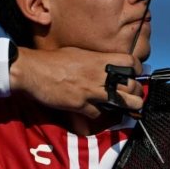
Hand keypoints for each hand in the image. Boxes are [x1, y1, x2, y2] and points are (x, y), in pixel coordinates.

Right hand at [9, 46, 142, 116]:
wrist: (32, 70)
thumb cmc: (52, 60)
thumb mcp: (78, 53)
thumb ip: (93, 60)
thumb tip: (103, 64)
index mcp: (98, 59)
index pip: (129, 63)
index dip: (136, 70)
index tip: (135, 74)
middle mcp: (98, 75)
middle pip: (130, 85)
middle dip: (136, 92)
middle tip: (135, 95)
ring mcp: (90, 90)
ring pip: (121, 101)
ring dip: (127, 106)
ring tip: (129, 108)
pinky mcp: (80, 104)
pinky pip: (98, 113)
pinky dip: (99, 115)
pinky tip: (98, 112)